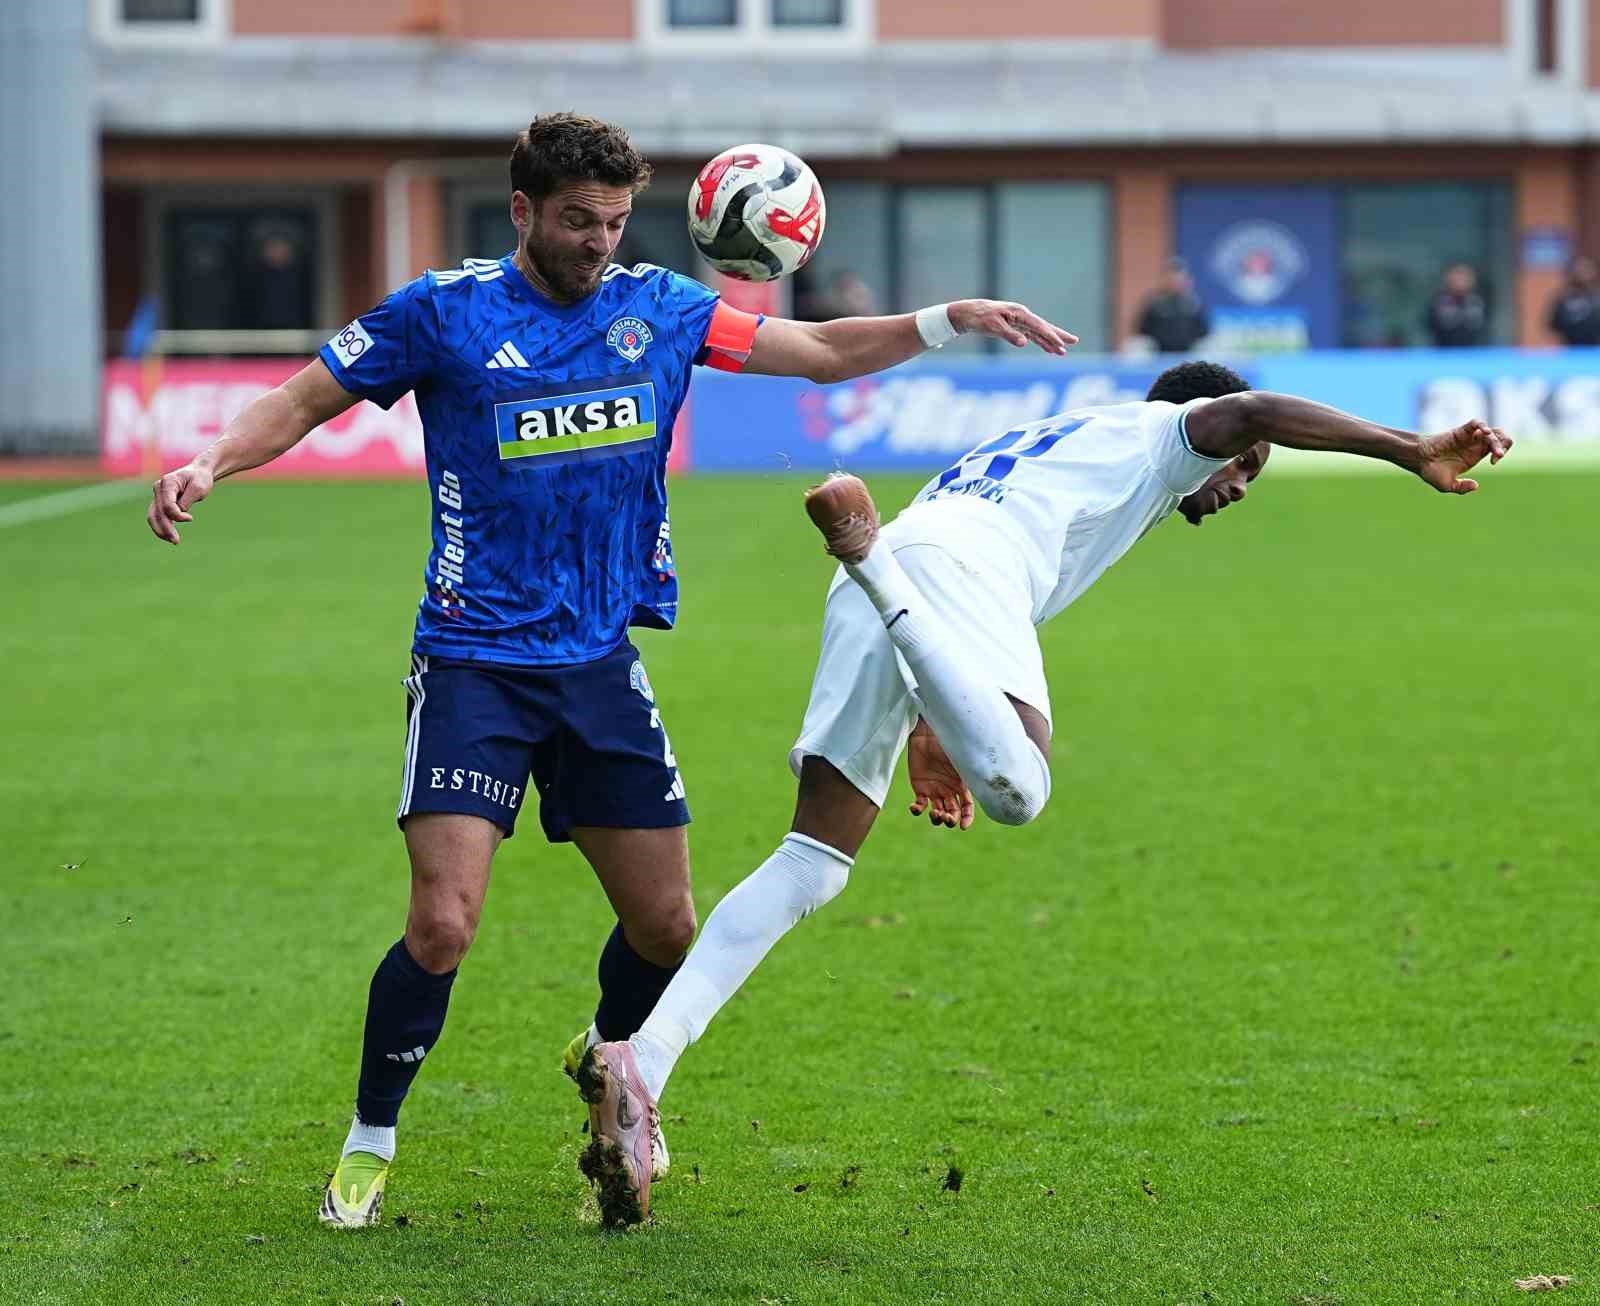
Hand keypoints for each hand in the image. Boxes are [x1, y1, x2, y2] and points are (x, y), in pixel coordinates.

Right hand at [147, 462, 214, 543]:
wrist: (199, 472)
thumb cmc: (200, 479)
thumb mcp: (199, 488)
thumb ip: (187, 501)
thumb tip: (178, 515)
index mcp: (168, 482)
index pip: (167, 504)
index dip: (177, 515)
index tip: (190, 519)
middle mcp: (159, 488)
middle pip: (157, 512)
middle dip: (166, 528)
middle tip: (176, 541)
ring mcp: (158, 495)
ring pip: (153, 516)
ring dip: (161, 530)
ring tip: (173, 541)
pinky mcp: (160, 502)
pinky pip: (157, 516)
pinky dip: (162, 527)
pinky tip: (170, 537)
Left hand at [907, 719, 973, 829]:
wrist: (926, 733)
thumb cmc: (946, 743)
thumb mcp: (961, 757)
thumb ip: (971, 770)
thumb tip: (985, 781)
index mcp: (962, 784)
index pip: (967, 807)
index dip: (966, 818)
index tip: (962, 826)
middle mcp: (949, 790)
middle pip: (952, 813)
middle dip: (951, 820)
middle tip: (946, 817)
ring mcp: (934, 790)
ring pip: (937, 813)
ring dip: (936, 819)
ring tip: (935, 814)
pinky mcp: (919, 788)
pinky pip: (919, 805)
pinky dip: (917, 810)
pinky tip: (915, 807)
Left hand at [948, 300, 1077, 355]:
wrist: (969, 313)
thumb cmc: (980, 318)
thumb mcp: (993, 327)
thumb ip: (1009, 335)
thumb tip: (1024, 343)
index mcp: (1019, 313)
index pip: (1038, 326)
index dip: (1050, 336)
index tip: (1060, 344)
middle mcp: (1022, 316)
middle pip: (1044, 327)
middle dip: (1058, 335)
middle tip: (1074, 341)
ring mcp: (1020, 321)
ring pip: (1039, 332)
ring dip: (1051, 342)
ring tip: (1063, 351)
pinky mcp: (1016, 327)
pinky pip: (1032, 336)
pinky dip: (1040, 342)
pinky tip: (1048, 350)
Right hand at [1414, 419, 1512, 494]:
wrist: (1418, 460)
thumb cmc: (1431, 472)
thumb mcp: (1447, 485)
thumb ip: (1461, 488)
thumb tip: (1476, 485)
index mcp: (1475, 455)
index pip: (1497, 449)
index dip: (1500, 453)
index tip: (1493, 462)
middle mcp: (1474, 445)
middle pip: (1499, 437)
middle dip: (1504, 444)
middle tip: (1498, 454)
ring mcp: (1468, 437)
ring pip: (1490, 430)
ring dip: (1496, 437)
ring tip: (1493, 445)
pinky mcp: (1460, 431)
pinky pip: (1476, 423)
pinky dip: (1483, 426)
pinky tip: (1485, 433)